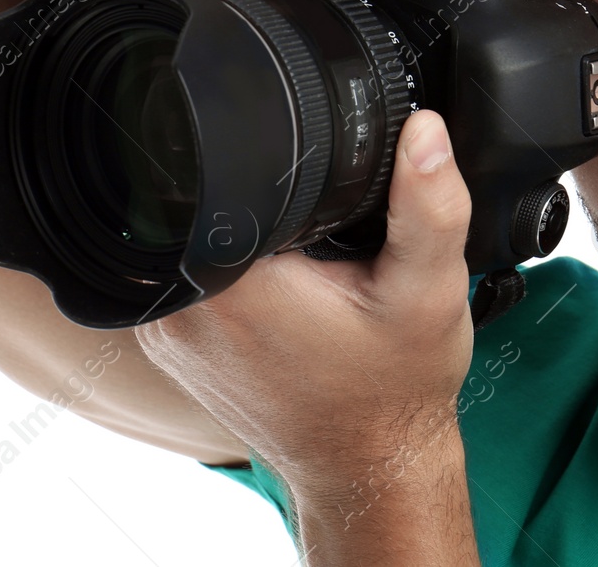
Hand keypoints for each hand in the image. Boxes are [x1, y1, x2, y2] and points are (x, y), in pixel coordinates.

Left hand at [132, 109, 473, 497]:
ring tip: (306, 262)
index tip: (329, 198)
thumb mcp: (429, 291)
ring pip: (198, 231)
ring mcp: (169, 327)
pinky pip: (196, 269)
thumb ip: (428, 207)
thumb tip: (422, 131)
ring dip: (246, 229)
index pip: (227, 171)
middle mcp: (184, 306)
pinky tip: (284, 284)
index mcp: (232, 283)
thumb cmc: (394, 390)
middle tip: (326, 241)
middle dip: (267, 193)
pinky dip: (236, 264)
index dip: (278, 157)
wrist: (369, 466)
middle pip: (208, 197)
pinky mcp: (174, 338)